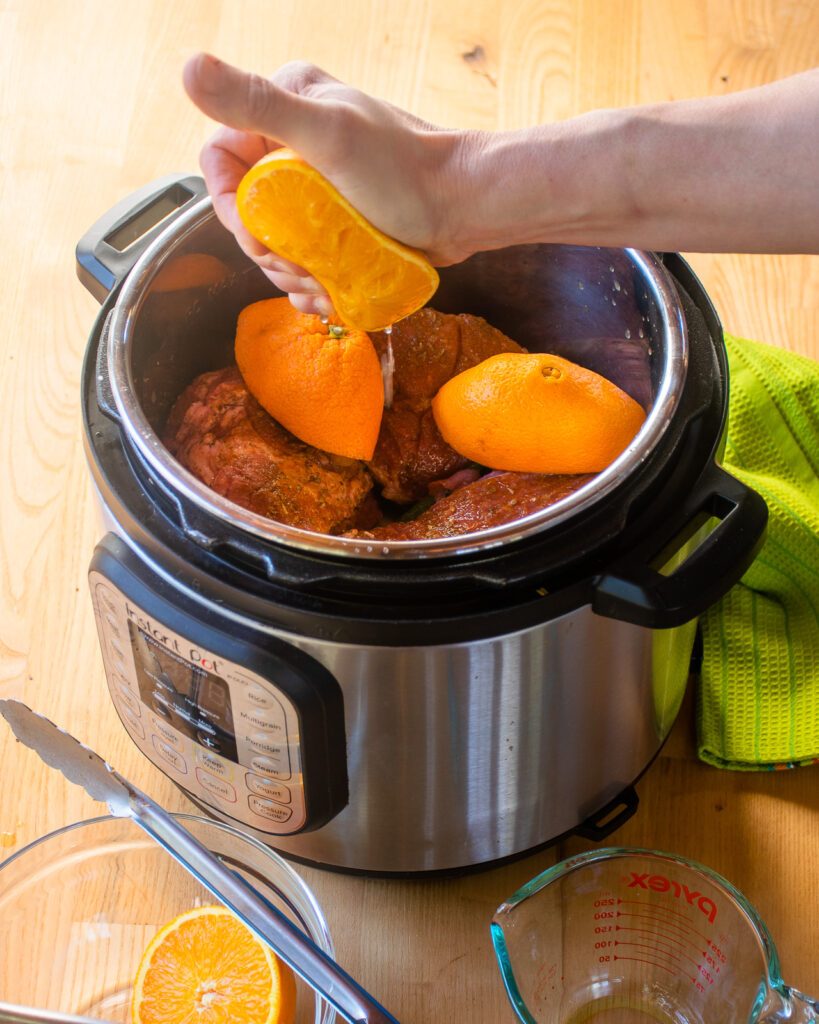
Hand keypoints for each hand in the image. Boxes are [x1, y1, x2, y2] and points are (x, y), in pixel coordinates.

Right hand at [183, 53, 476, 314]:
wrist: (466, 208)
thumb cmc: (405, 172)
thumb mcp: (327, 134)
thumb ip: (257, 102)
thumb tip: (188, 68)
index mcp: (286, 106)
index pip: (222, 160)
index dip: (230, 207)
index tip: (258, 238)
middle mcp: (296, 143)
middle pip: (248, 209)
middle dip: (266, 250)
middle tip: (299, 270)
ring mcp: (317, 186)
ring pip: (274, 239)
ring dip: (288, 273)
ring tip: (320, 286)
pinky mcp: (335, 221)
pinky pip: (302, 255)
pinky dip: (308, 283)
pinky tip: (326, 296)